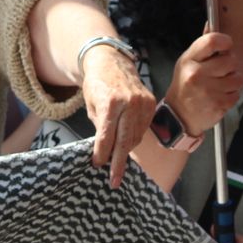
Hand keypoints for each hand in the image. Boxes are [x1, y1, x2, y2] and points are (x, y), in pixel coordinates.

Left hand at [79, 45, 156, 188]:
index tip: (97, 165)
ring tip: (116, 160)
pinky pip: (143, 129)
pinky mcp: (151, 104)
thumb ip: (99, 127)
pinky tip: (125, 142)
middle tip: (114, 181)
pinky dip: (134, 137)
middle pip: (125, 142)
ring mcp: (143, 103)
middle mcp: (130, 103)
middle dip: (118, 163)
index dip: (102, 153)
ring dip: (125, 150)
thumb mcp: (91, 104)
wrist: (111, 61)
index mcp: (111, 102)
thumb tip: (104, 150)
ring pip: (135, 137)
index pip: (107, 136)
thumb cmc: (96, 83)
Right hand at [162, 31, 240, 136]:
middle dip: (230, 65)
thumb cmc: (185, 86)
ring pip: (237, 78)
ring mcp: (207, 91)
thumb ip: (202, 46)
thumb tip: (211, 24)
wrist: (178, 115)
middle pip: (230, 60)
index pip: (212, 41)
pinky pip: (236, 94)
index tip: (227, 45)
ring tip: (219, 85)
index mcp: (189, 60)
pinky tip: (219, 96)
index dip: (225, 41)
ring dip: (232, 82)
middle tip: (221, 71)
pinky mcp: (218, 105)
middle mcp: (197, 74)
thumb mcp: (187, 62)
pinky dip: (231, 96)